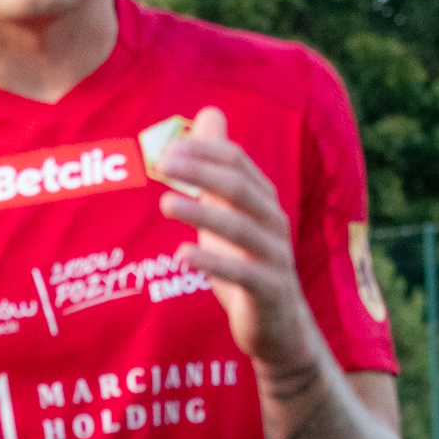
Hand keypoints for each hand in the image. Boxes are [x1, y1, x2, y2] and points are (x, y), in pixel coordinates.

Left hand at [159, 107, 315, 374]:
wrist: (277, 325)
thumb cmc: (246, 263)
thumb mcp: (228, 213)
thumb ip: (216, 170)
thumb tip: (208, 113)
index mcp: (262, 201)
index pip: (238, 163)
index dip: (205, 152)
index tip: (167, 148)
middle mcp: (272, 222)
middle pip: (239, 188)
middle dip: (202, 172)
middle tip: (161, 164)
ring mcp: (274, 256)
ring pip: (240, 227)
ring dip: (201, 213)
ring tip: (165, 203)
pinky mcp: (269, 289)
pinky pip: (241, 273)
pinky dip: (212, 263)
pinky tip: (182, 256)